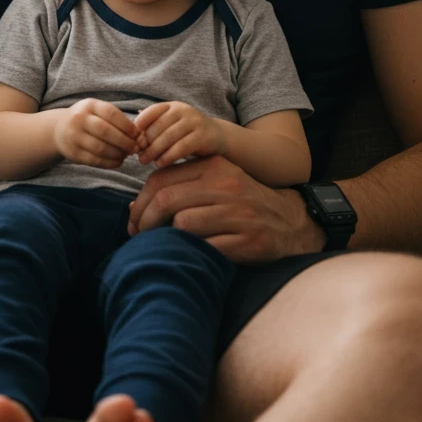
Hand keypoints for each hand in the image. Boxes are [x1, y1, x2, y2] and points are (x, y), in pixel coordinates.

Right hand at [53, 99, 141, 168]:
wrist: (59, 129)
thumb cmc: (87, 120)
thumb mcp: (97, 111)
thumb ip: (116, 119)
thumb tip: (139, 135)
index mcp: (89, 105)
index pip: (111, 113)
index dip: (127, 125)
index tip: (138, 135)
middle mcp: (79, 119)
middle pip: (106, 131)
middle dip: (124, 142)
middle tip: (135, 148)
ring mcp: (74, 136)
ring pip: (100, 148)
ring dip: (118, 154)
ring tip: (126, 155)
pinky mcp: (72, 153)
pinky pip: (94, 160)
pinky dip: (109, 163)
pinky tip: (118, 162)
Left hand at [127, 154, 325, 263]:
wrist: (289, 223)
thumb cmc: (241, 203)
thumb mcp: (214, 183)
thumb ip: (179, 186)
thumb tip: (133, 206)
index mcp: (214, 165)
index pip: (161, 178)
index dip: (140, 201)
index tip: (132, 220)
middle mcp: (226, 186)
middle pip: (167, 200)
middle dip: (144, 221)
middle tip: (137, 236)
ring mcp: (238, 213)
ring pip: (183, 224)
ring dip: (165, 238)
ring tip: (161, 245)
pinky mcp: (248, 240)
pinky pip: (205, 247)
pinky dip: (190, 253)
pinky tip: (187, 255)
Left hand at [133, 101, 222, 167]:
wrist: (217, 137)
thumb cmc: (187, 134)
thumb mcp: (171, 125)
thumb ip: (154, 128)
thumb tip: (131, 138)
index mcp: (172, 106)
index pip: (150, 112)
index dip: (139, 127)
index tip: (132, 141)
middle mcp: (183, 110)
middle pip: (157, 126)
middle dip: (145, 142)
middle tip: (138, 155)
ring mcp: (194, 122)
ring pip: (168, 137)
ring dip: (154, 151)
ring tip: (145, 161)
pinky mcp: (203, 136)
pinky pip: (181, 147)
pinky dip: (168, 157)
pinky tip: (160, 164)